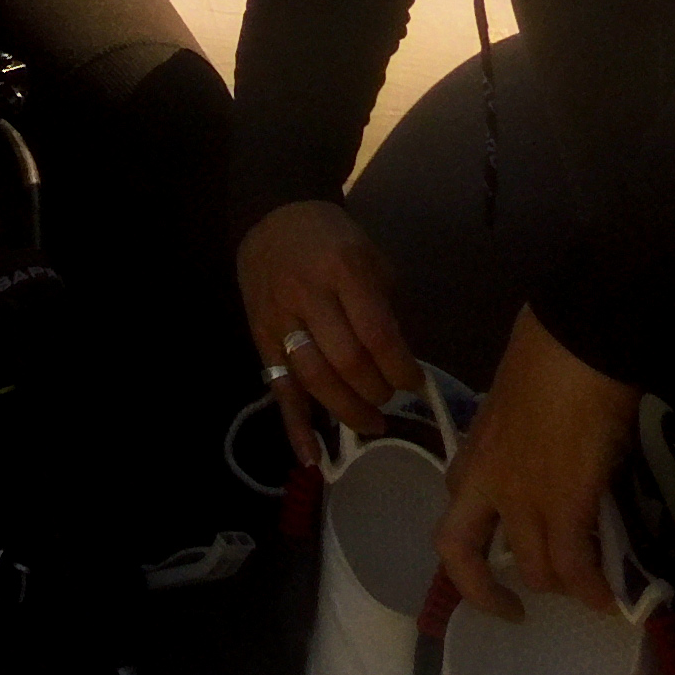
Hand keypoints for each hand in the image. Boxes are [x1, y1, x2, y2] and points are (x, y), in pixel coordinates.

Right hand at [240, 199, 415, 460]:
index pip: (376, 334)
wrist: (271, 216)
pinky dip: (295, 427)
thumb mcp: (371, 259)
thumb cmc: (333, 240)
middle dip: (375, 391)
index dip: (400, 368)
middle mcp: (307, 295)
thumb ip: (384, 309)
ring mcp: (278, 317)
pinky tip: (312, 458)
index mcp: (343, 271)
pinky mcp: (260, 337)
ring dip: (345, 409)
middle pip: (344, 361)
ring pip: (312, 378)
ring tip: (369, 423)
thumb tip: (400, 365)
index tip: (415, 383)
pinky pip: (279, 388)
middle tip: (389, 400)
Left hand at [431, 307, 635, 619]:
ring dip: (560, 586)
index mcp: (474, 451)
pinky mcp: (563, 503)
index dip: (468, 542)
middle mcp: (485, 480)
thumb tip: (552, 448)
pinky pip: (574, 566)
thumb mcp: (518, 401)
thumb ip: (522, 436)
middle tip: (512, 609)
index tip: (488, 561)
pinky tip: (609, 601)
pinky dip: (591, 590)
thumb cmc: (551, 353)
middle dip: (481, 591)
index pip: (455, 508)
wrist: (577, 340)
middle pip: (459, 553)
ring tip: (585, 592)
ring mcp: (520, 496)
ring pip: (533, 568)